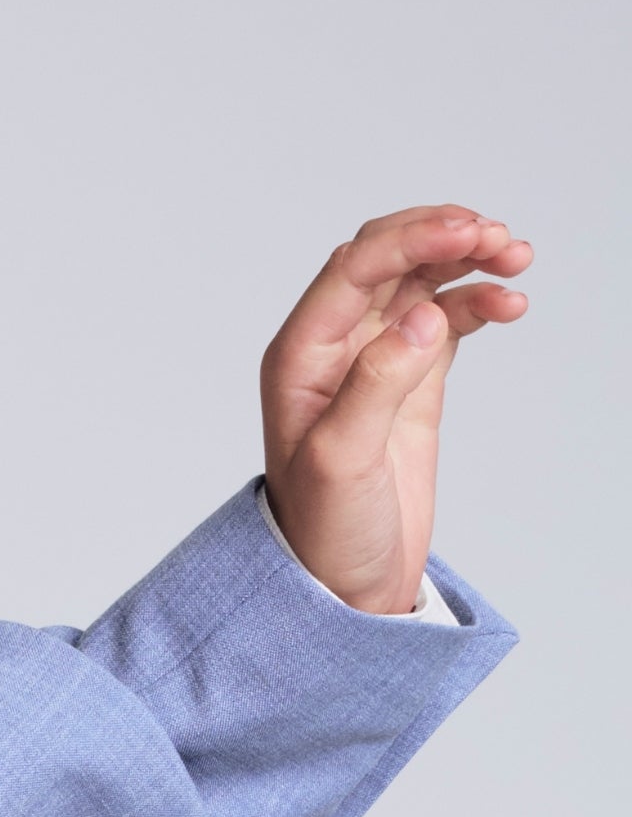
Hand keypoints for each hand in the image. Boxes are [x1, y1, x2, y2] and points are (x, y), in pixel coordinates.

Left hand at [261, 205, 530, 612]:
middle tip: (499, 239)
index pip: (354, 269)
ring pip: (423, 283)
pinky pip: (447, 320)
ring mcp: (375, 361)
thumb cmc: (324, 532)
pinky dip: (479, 302)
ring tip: (517, 260)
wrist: (345, 586)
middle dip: (443, 237)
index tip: (468, 230)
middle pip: (389, 260)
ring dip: (469, 261)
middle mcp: (333, 349)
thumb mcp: (341, 462)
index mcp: (300, 357)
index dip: (411, 238)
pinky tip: (512, 305)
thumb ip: (376, 384)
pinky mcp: (412, 381)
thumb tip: (422, 317)